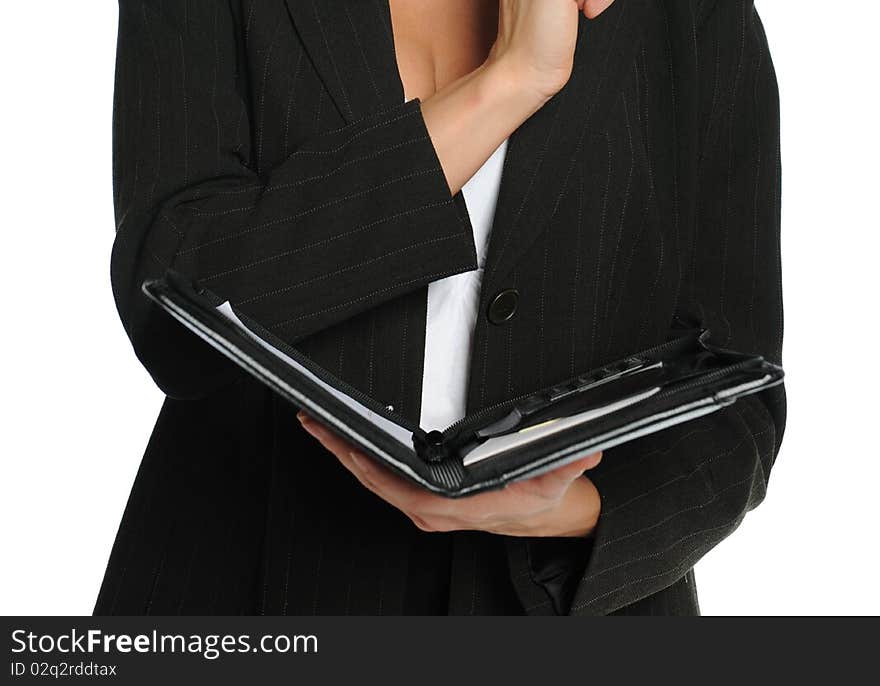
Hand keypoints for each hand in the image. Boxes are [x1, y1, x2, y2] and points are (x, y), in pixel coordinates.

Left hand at [296, 411, 602, 536]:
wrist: (549, 516)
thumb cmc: (545, 498)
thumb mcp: (560, 477)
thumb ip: (568, 462)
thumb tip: (583, 448)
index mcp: (459, 503)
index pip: (403, 487)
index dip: (372, 468)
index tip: (348, 444)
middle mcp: (436, 509)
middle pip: (377, 480)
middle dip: (342, 451)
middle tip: (314, 421)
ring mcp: (427, 505)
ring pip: (376, 480)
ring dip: (346, 453)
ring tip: (319, 424)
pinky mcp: (425, 497)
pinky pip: (385, 479)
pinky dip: (362, 458)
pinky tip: (347, 440)